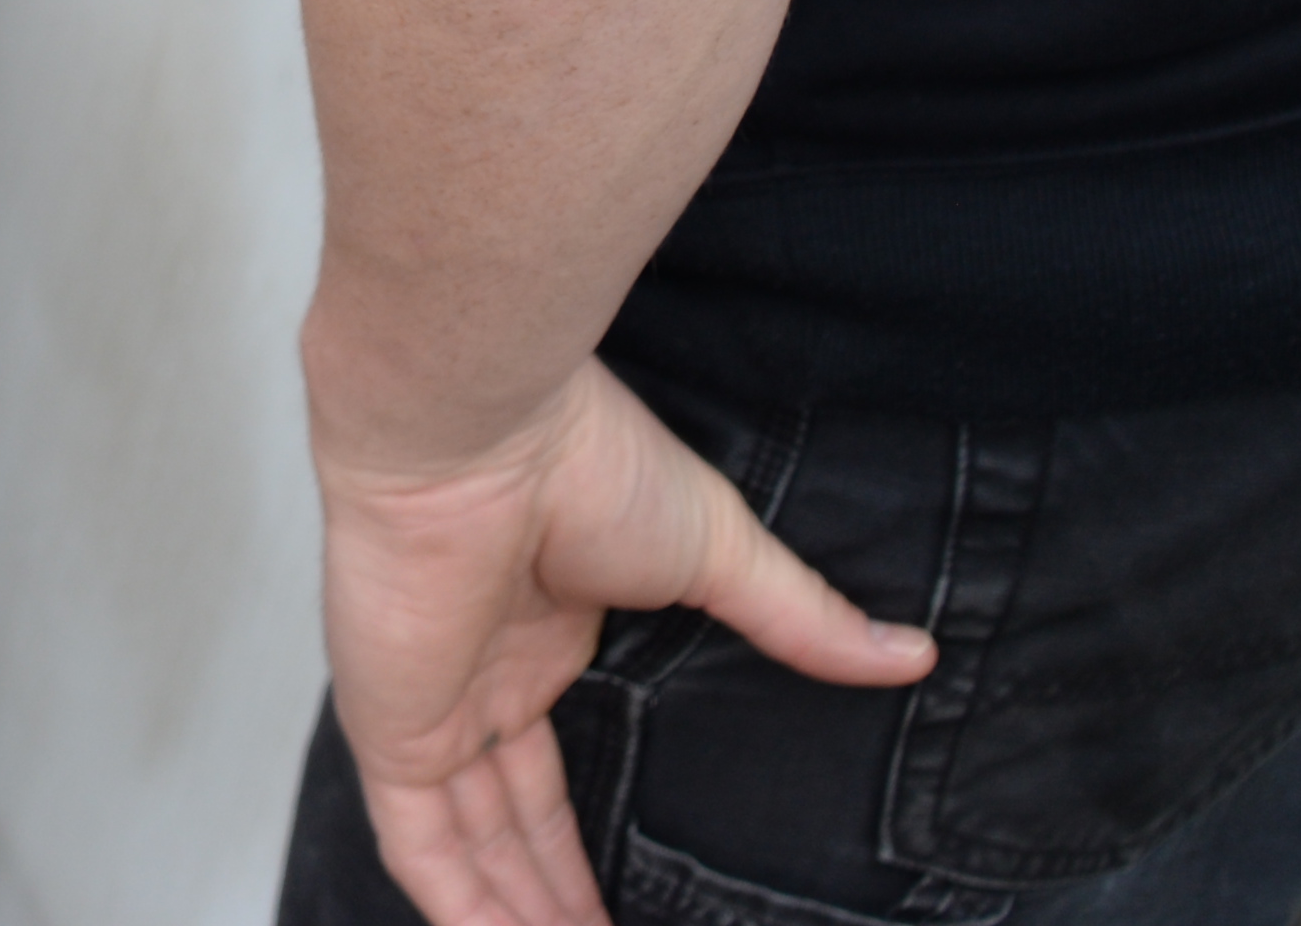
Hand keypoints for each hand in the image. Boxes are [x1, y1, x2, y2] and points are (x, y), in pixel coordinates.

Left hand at [308, 355, 932, 925]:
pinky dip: (458, 907)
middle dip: (550, 900)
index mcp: (538, 634)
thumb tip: (909, 655)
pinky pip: (418, 845)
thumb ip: (802, 621)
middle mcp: (476, 677)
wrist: (483, 425)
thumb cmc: (585, 455)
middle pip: (510, 824)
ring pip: (464, 848)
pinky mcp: (390, 726)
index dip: (578, 850)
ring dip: (515, 917)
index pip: (547, 773)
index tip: (627, 909)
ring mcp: (429, 705)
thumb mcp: (720, 553)